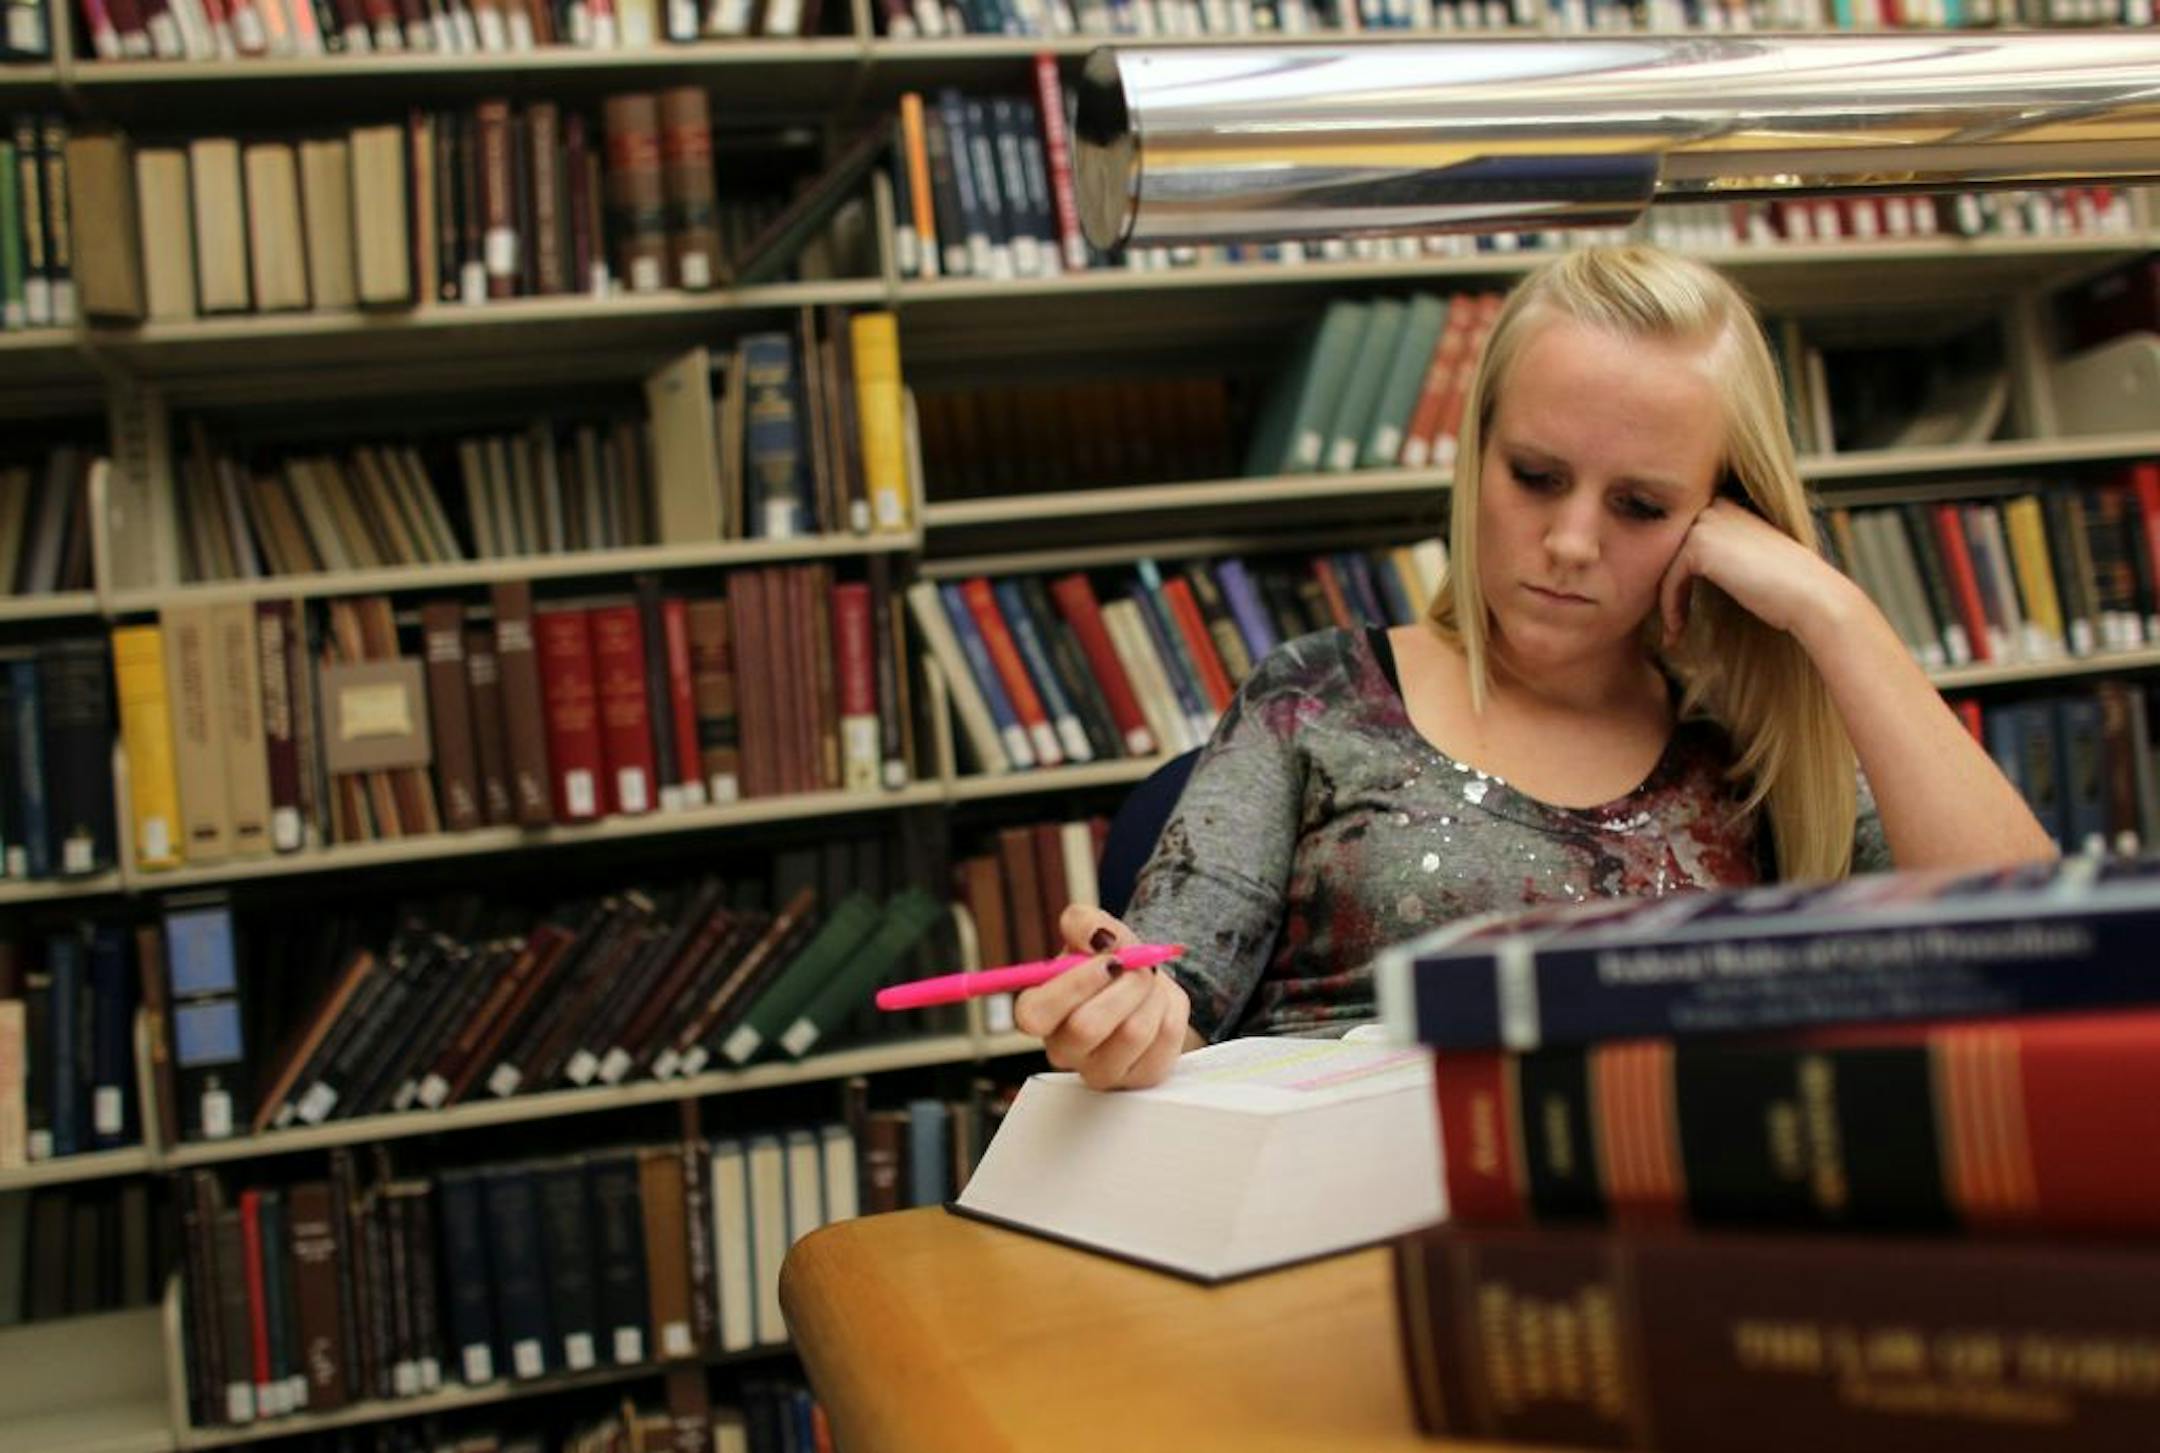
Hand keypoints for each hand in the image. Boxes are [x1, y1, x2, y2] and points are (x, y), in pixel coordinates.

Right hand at [1011, 904, 1192, 1090]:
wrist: (1145, 986)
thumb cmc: (1109, 961)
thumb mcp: (1093, 931)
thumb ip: (1083, 922)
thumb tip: (1095, 935)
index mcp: (1040, 1013)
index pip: (1034, 1015)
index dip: (1073, 986)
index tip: (1107, 961)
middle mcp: (1064, 1050)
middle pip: (1087, 1027)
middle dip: (1124, 984)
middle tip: (1138, 966)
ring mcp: (1101, 1071)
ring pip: (1133, 1031)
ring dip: (1152, 993)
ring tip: (1149, 982)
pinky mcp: (1141, 1078)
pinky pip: (1165, 1039)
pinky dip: (1172, 1008)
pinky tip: (1160, 1004)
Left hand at [1658, 499, 1861, 646]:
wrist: (1811, 595)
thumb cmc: (1784, 588)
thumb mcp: (1744, 563)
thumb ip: (1715, 557)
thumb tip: (1674, 575)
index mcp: (1728, 506)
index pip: (1683, 541)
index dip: (1677, 577)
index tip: (1680, 611)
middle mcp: (1715, 506)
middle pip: (1669, 552)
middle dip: (1667, 589)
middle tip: (1672, 624)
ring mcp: (1706, 522)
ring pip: (1666, 567)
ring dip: (1667, 603)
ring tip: (1674, 632)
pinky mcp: (1698, 544)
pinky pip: (1669, 580)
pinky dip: (1670, 608)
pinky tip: (1678, 631)